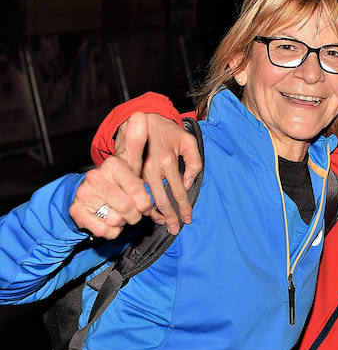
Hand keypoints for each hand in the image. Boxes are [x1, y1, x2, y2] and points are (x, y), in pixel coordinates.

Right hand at [70, 113, 153, 238]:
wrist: (91, 197)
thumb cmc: (118, 180)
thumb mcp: (130, 163)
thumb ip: (136, 142)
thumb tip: (141, 115)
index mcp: (112, 164)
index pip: (140, 191)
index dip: (145, 201)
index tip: (140, 199)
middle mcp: (95, 177)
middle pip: (131, 208)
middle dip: (135, 213)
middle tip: (129, 207)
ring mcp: (84, 194)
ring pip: (118, 220)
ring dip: (123, 221)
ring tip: (117, 211)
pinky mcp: (76, 212)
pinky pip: (105, 230)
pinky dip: (110, 230)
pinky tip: (106, 220)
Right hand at [115, 113, 200, 232]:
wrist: (142, 120)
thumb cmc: (168, 132)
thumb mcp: (188, 141)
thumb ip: (194, 162)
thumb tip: (187, 183)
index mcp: (168, 161)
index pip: (178, 191)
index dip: (184, 207)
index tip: (188, 219)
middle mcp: (152, 168)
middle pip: (162, 199)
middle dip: (170, 217)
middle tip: (175, 229)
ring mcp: (138, 171)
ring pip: (147, 199)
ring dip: (156, 214)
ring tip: (164, 225)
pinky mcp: (130, 173)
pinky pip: (137, 193)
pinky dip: (143, 205)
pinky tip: (150, 213)